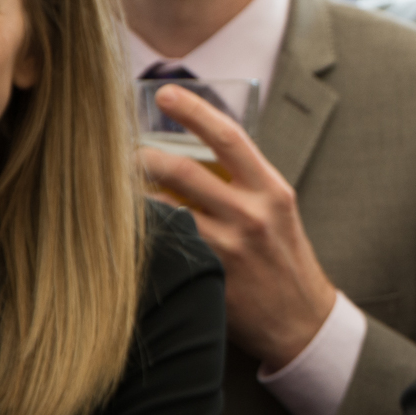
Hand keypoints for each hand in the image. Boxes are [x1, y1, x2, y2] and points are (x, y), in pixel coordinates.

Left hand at [142, 84, 337, 369]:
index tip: (164, 93)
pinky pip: (166, 244)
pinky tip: (124, 230)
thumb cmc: (284, 259)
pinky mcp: (211, 274)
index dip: (194, 110)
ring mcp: (230, 246)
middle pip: (183, 171)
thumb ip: (243, 182)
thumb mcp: (276, 212)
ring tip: (114, 188)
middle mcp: (253, 213)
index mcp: (272, 189)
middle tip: (120, 151)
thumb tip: (194, 150)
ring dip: (135, 196)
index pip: (229, 136)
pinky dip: (144, 233)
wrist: (301, 321)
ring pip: (166, 209)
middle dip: (144, 157)